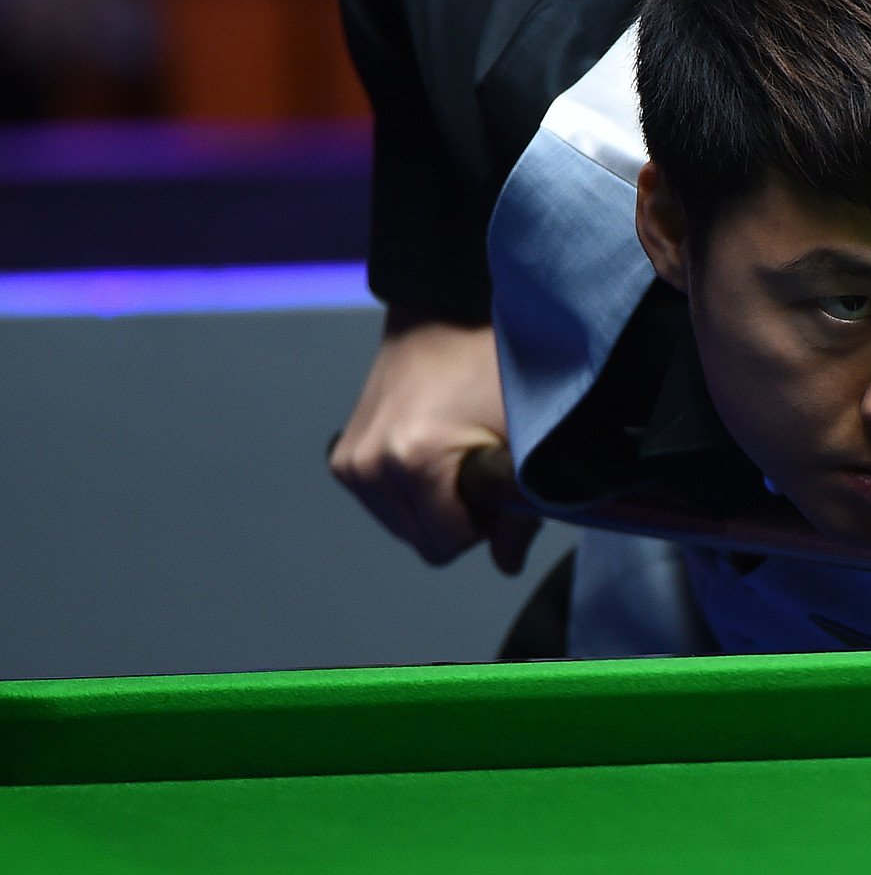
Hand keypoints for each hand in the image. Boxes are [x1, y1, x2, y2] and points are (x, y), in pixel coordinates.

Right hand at [328, 312, 539, 573]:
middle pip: (421, 541)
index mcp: (408, 460)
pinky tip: (435, 448)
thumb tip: (508, 562)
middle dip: (457, 517)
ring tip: (459, 451)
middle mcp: (367, 464)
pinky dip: (413, 488)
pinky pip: (386, 501)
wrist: (447, 312)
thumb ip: (519, 513)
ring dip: (434, 504)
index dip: (485, 524)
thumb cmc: (489, 360)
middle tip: (481, 465)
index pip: (448, 544)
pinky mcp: (344, 453)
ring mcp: (350, 459)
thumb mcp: (521, 438)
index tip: (496, 485)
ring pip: (403, 525)